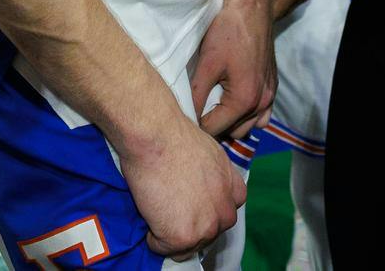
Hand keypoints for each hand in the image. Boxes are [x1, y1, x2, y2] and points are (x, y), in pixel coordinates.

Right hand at [120, 115, 246, 258]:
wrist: (157, 136)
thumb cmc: (175, 138)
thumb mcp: (211, 155)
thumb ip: (214, 178)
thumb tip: (201, 188)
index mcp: (234, 191)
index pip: (224, 214)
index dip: (203, 211)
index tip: (188, 205)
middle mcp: (226, 212)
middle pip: (208, 233)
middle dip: (189, 225)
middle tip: (168, 206)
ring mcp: (207, 227)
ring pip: (187, 246)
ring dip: (170, 233)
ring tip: (158, 207)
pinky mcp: (183, 237)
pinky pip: (164, 249)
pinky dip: (153, 238)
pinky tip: (150, 214)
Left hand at [189, 0, 275, 138]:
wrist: (251, 5)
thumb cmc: (227, 31)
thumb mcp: (207, 63)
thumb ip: (196, 95)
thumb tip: (186, 117)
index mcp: (245, 99)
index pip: (214, 129)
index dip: (196, 125)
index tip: (184, 116)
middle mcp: (262, 102)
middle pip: (233, 131)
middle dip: (214, 124)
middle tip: (197, 109)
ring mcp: (270, 94)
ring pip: (248, 125)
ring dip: (232, 121)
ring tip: (214, 105)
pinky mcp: (273, 85)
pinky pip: (262, 114)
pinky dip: (249, 114)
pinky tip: (234, 100)